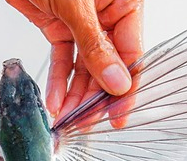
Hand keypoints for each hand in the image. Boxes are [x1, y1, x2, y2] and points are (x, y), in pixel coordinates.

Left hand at [7, 0, 142, 119]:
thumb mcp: (77, 5)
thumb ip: (96, 46)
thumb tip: (117, 83)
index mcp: (125, 5)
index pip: (132, 56)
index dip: (125, 90)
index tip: (118, 117)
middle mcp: (107, 16)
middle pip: (107, 68)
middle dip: (94, 98)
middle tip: (84, 123)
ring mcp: (83, 23)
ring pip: (84, 69)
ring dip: (74, 95)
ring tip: (65, 117)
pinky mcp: (59, 25)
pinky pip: (63, 59)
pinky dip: (57, 80)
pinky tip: (54, 100)